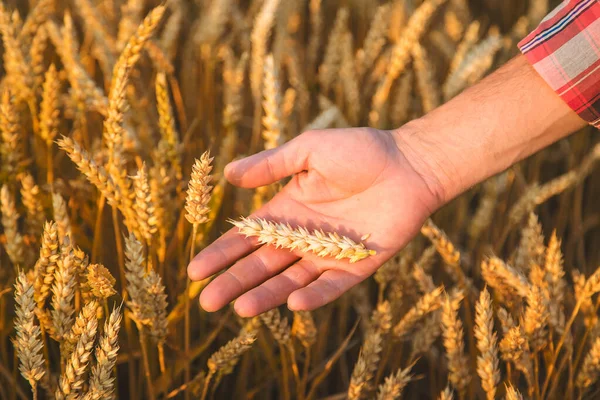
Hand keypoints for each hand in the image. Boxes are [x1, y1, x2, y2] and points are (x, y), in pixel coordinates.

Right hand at [187, 125, 442, 316]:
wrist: (409, 163)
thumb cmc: (359, 150)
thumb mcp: (308, 151)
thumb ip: (270, 164)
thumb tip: (227, 174)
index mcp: (287, 211)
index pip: (246, 238)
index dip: (221, 254)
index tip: (195, 272)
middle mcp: (303, 237)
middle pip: (262, 265)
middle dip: (234, 283)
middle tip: (207, 303)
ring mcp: (330, 253)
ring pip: (291, 280)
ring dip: (267, 295)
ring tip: (240, 309)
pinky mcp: (358, 265)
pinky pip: (332, 286)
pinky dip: (314, 296)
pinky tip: (293, 304)